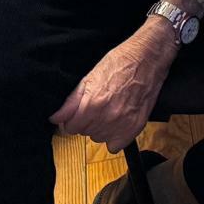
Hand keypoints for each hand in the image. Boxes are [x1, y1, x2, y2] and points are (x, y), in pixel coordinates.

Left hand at [49, 24, 175, 151]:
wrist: (148, 57)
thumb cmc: (120, 62)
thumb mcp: (90, 77)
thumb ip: (71, 102)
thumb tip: (55, 118)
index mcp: (91, 104)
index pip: (70, 127)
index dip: (74, 118)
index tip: (80, 112)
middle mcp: (106, 117)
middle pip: (85, 132)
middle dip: (88, 121)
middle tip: (99, 105)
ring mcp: (122, 124)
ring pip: (99, 138)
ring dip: (101, 128)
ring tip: (111, 109)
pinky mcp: (135, 127)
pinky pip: (115, 145)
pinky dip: (116, 137)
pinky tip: (119, 121)